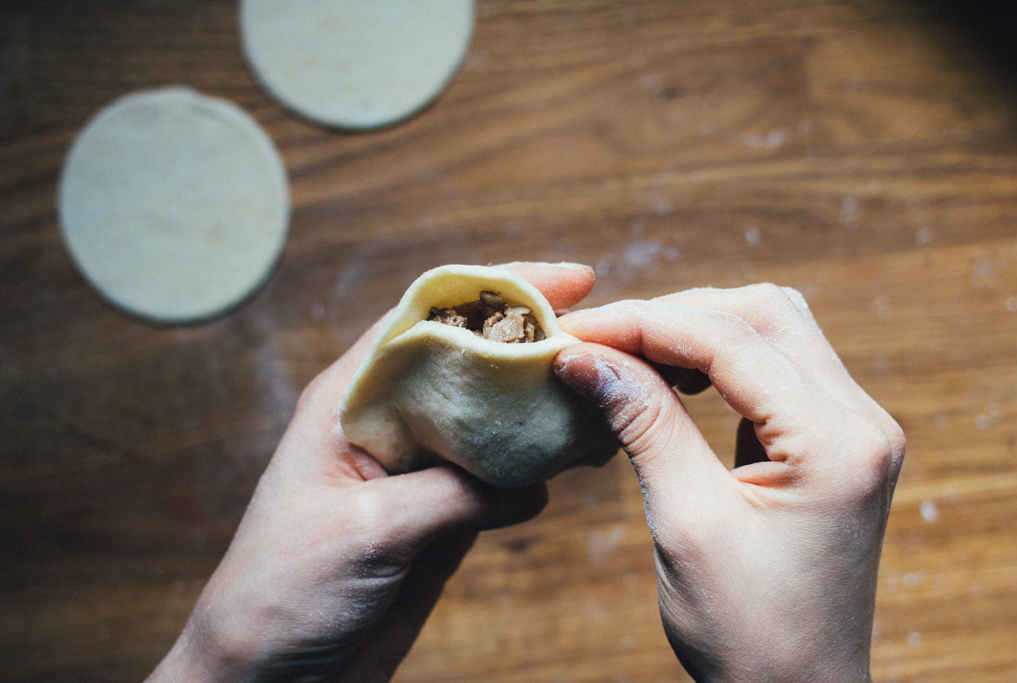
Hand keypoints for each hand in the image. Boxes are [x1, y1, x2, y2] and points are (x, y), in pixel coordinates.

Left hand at [147, 261, 595, 682]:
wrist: (266, 677)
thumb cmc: (282, 592)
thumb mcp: (369, 530)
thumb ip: (451, 493)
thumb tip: (527, 481)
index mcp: (350, 398)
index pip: (427, 318)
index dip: (498, 289)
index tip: (571, 281)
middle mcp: (386, 422)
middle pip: (470, 361)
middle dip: (533, 345)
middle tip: (604, 342)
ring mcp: (415, 470)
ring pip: (490, 419)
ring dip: (542, 409)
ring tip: (601, 402)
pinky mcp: (437, 518)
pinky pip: (496, 481)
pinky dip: (535, 470)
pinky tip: (569, 468)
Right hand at [555, 284, 903, 682]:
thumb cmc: (748, 632)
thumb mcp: (686, 522)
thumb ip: (642, 424)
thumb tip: (585, 356)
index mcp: (837, 443)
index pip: (730, 340)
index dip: (642, 323)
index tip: (574, 332)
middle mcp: (861, 421)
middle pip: (762, 315)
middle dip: (671, 315)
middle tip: (597, 337)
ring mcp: (854, 428)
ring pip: (772, 331)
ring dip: (696, 329)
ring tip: (628, 353)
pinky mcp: (834, 442)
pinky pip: (777, 368)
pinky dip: (718, 359)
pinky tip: (672, 377)